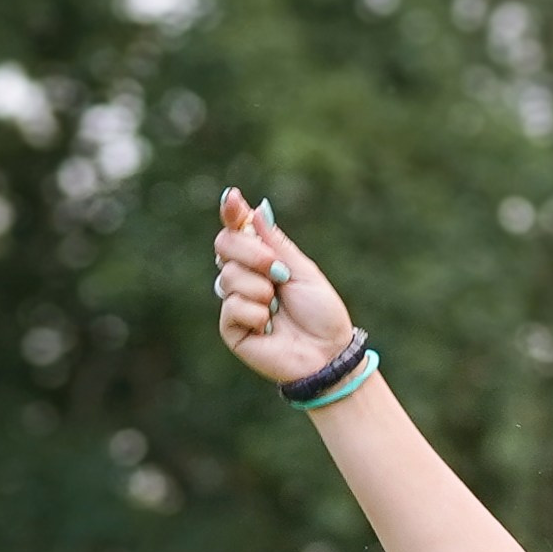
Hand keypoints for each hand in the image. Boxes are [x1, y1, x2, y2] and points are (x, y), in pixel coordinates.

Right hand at [212, 185, 355, 386]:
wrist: (328, 353)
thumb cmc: (321, 313)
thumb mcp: (302, 270)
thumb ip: (276, 243)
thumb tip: (256, 208)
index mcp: (261, 260)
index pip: (237, 229)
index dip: (232, 212)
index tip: (233, 198)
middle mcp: (244, 277)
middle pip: (224, 245)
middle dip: (252, 253)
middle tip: (279, 271)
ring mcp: (235, 301)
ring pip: (229, 276)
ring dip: (261, 289)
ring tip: (277, 307)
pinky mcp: (231, 328)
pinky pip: (233, 306)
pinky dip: (256, 314)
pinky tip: (269, 327)